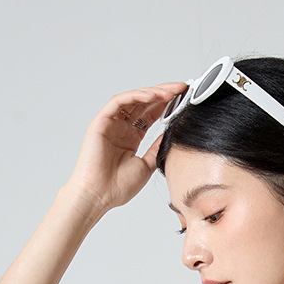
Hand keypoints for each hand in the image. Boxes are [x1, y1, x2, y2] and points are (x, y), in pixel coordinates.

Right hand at [65, 82, 188, 215]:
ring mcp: (110, 123)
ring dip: (153, 93)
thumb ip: (156, 148)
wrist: (98, 196)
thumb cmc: (118, 186)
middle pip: (144, 103)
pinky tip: (152, 96)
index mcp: (131, 137)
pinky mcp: (100, 121)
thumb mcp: (146, 165)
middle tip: (182, 88)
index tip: (184, 99)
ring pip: (133, 99)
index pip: (151, 114)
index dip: (167, 105)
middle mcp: (121, 127)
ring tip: (171, 91)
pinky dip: (136, 96)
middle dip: (164, 94)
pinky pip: (119, 102)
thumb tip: (171, 133)